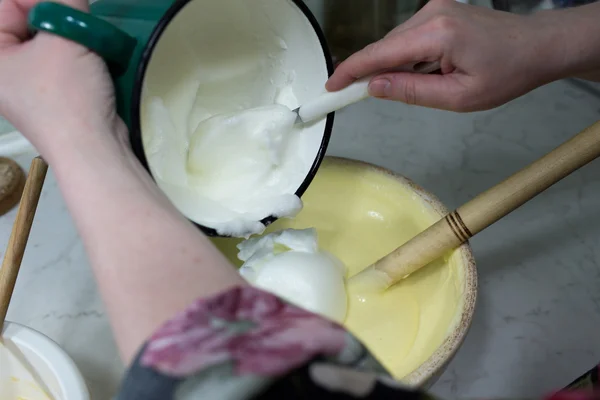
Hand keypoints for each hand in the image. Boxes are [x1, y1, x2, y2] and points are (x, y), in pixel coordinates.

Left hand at [0, 0, 124, 158]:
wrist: (93, 147)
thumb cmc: (69, 95)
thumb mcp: (66, 36)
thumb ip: (66, 1)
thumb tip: (70, 0)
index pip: (7, 5)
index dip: (38, 1)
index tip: (66, 7)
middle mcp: (3, 67)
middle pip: (26, 20)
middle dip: (56, 16)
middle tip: (80, 22)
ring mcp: (27, 82)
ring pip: (47, 39)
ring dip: (72, 34)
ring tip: (88, 43)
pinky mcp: (51, 93)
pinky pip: (60, 59)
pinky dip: (77, 52)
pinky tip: (92, 58)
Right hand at [326, 0, 562, 111]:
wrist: (538, 46)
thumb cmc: (507, 73)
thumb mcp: (458, 97)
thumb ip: (411, 91)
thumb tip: (373, 88)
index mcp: (436, 34)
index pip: (379, 54)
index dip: (350, 72)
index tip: (331, 88)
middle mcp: (431, 13)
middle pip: (384, 47)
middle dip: (372, 73)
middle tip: (366, 99)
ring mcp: (435, 8)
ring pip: (396, 43)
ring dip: (395, 66)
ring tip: (428, 85)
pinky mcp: (439, 11)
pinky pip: (410, 37)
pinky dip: (408, 57)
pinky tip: (430, 71)